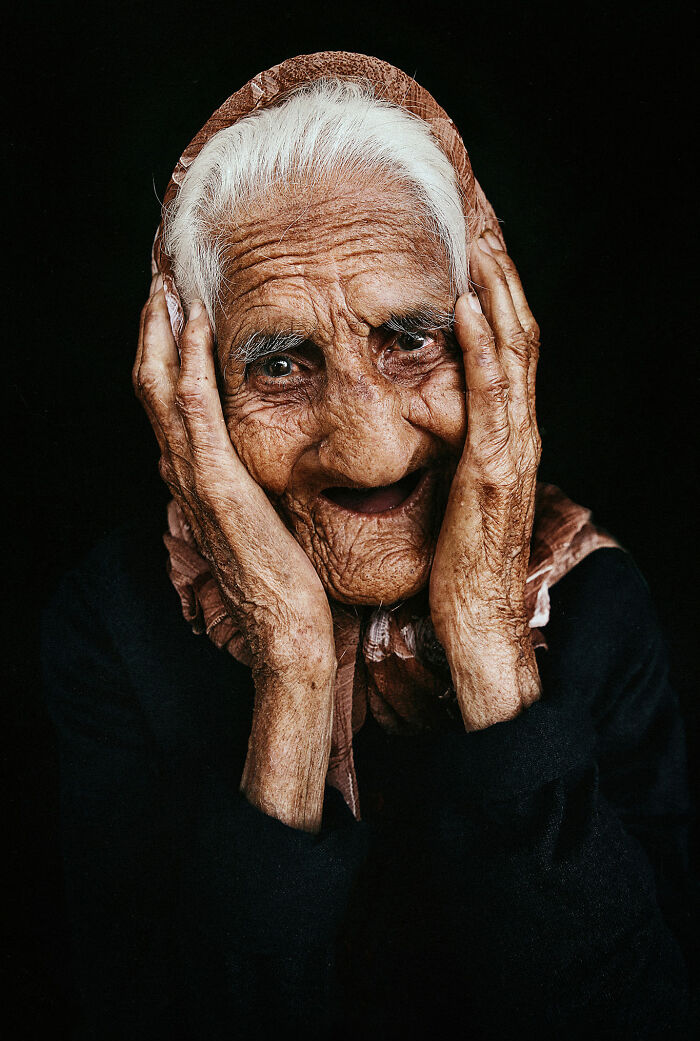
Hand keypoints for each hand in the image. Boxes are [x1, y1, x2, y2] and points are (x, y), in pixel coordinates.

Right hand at [133, 278, 335, 829]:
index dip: (165, 348)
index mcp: (200, 480)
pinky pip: (192, 412)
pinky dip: (185, 364)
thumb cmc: (286, 583)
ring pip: (160, 389)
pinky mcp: (216, 489)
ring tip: (165, 279)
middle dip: (154, 325)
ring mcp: (195, 481)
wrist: (290, 638)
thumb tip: (267, 462)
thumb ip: (255, 489)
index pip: (171, 399)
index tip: (177, 300)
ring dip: (159, 330)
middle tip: (160, 271)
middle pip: (153, 383)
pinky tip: (193, 323)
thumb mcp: (266, 525)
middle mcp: (186, 474)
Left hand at [429, 232, 541, 730]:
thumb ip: (445, 448)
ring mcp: (511, 446)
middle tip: (479, 212)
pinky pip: (495, 395)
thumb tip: (419, 418)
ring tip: (478, 236)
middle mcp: (512, 429)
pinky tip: (468, 304)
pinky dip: (485, 346)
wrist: (472, 619)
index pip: (498, 343)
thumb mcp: (450, 491)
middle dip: (499, 270)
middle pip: (514, 330)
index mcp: (497, 432)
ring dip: (498, 290)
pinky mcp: (497, 470)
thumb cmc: (454, 559)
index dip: (488, 289)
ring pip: (514, 350)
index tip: (465, 240)